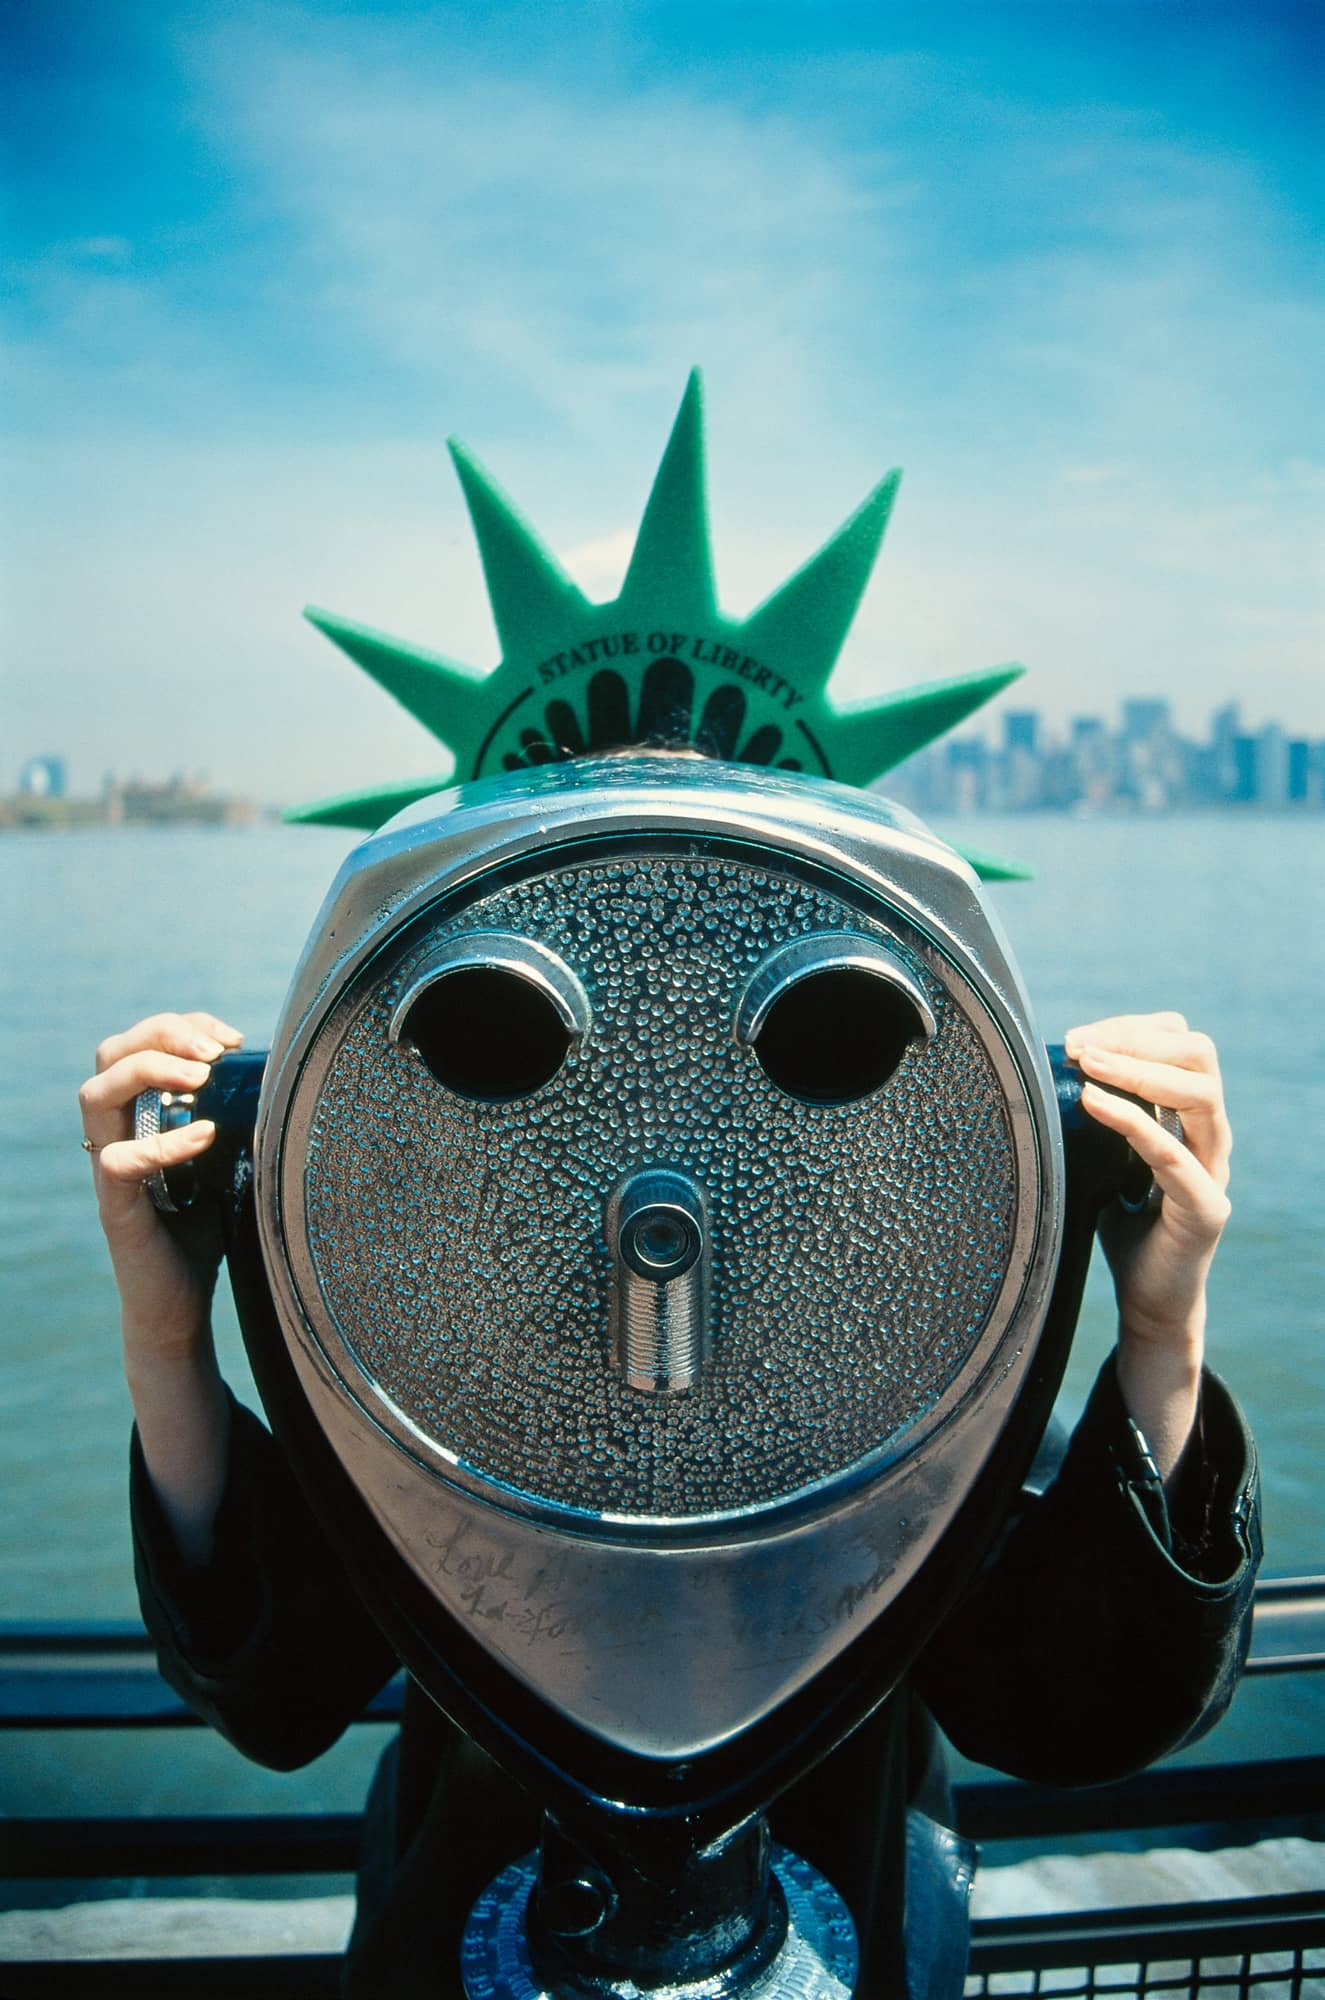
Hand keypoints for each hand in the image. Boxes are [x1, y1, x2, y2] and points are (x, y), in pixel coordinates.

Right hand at [79, 1011, 243, 1560]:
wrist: (180, 1312)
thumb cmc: (207, 1234)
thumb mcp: (230, 1165)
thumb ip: (241, 1123)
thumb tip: (292, 1082)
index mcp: (139, 1117)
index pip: (138, 1043)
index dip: (181, 1026)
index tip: (232, 1036)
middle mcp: (115, 1136)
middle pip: (109, 1053)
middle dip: (162, 1034)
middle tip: (215, 1051)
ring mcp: (110, 1172)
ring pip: (94, 1096)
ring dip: (149, 1071)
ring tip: (201, 1077)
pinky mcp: (118, 1210)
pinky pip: (118, 1163)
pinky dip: (163, 1143)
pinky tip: (207, 1138)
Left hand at [1064, 1012, 1231, 1479]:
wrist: (1145, 1302)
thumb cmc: (1119, 1227)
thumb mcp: (1099, 1157)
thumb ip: (1090, 1116)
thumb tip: (1041, 1072)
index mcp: (1189, 1118)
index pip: (1179, 1045)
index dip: (1132, 1029)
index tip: (1077, 1036)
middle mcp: (1211, 1136)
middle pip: (1199, 1056)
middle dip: (1138, 1037)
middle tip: (1080, 1044)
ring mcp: (1215, 1170)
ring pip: (1201, 1094)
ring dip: (1138, 1068)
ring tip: (1087, 1061)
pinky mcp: (1205, 1209)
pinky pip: (1176, 1154)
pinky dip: (1132, 1120)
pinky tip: (1092, 1101)